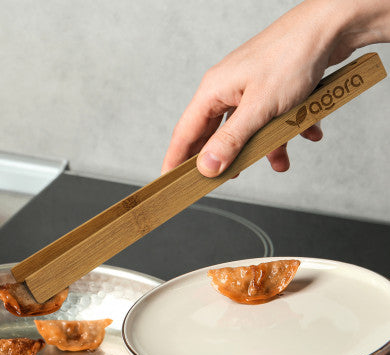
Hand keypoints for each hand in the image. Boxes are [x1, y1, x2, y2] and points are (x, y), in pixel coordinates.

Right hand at [162, 0, 389, 176]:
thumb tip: (207, 166)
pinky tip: (306, 132)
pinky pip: (269, 120)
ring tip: (279, 160)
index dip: (176, 159)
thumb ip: (231, 140)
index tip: (169, 180)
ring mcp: (247, 90)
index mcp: (213, 90)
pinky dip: (285, 130)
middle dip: (224, 158)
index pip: (185, 133)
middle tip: (224, 180)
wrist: (331, 27)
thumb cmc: (293, 57)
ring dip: (264, 146)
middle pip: (213, 134)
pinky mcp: (268, 90)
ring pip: (246, 130)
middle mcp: (226, 90)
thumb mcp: (259, 107)